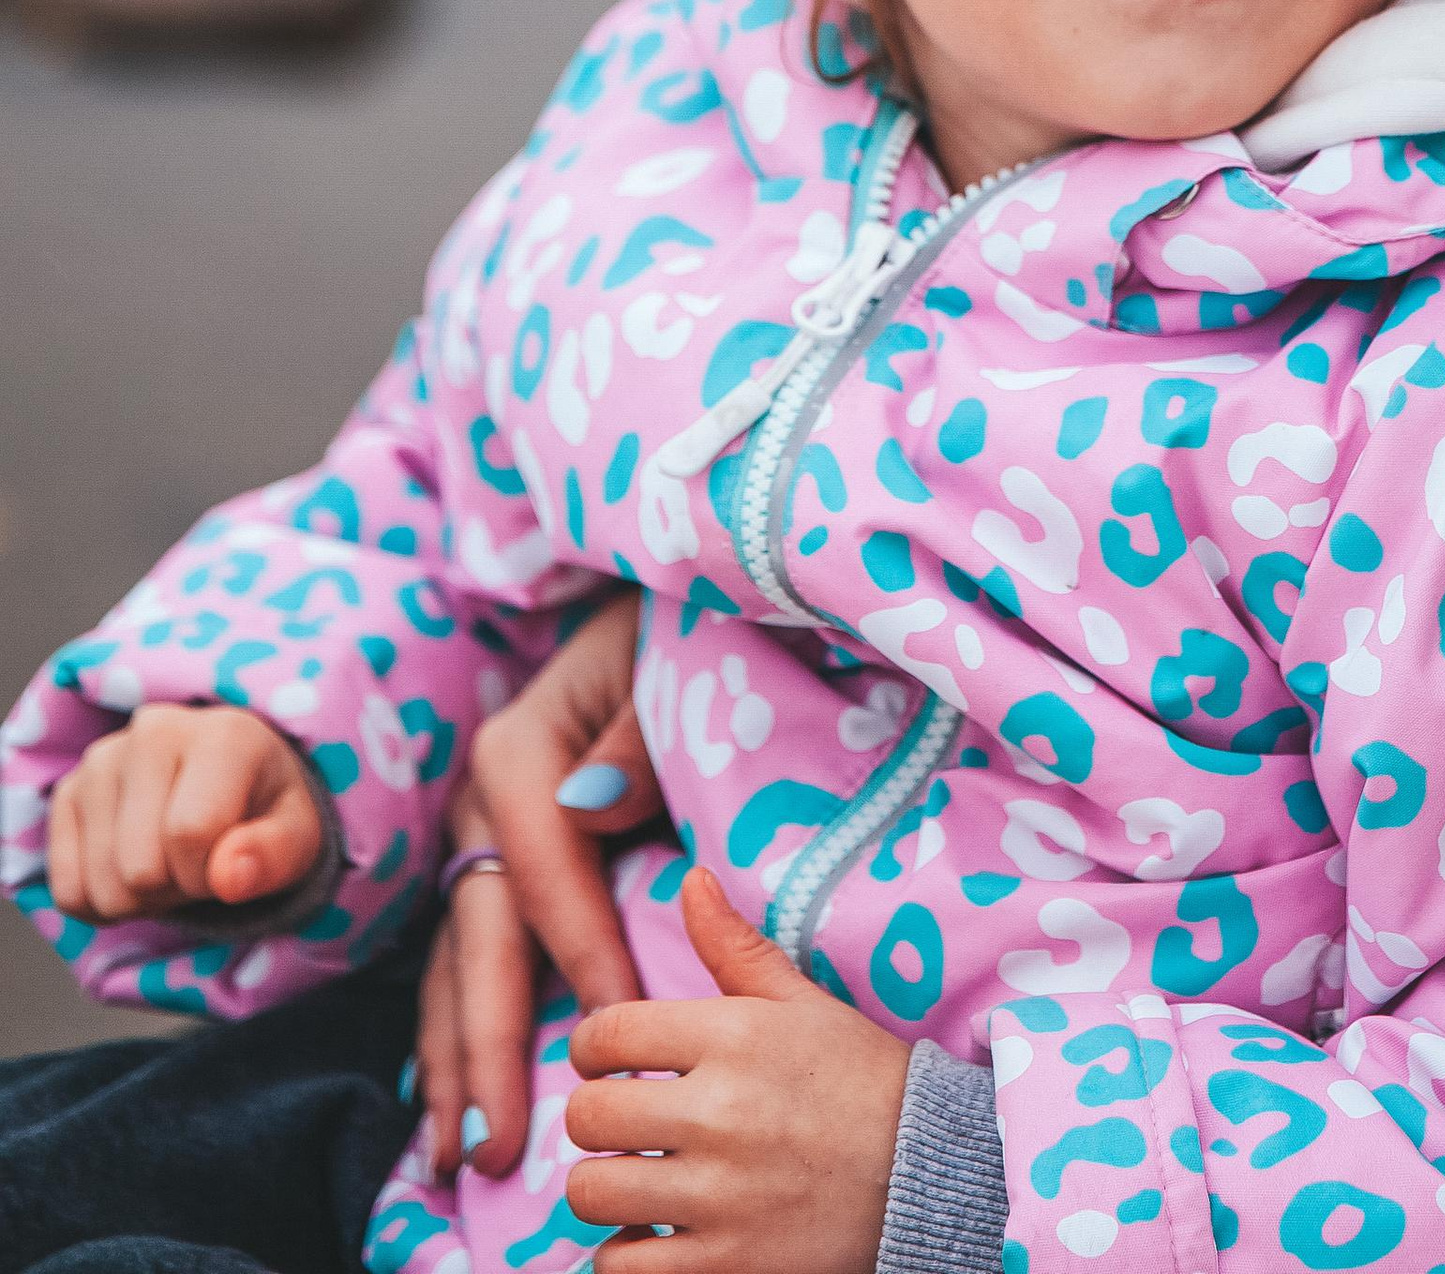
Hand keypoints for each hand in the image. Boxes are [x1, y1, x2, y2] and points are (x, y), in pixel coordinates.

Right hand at [47, 701, 325, 923]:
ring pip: (103, 887)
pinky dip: (102, 903)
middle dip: (175, 889)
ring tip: (171, 859)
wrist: (233, 785)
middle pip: (140, 870)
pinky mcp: (67, 792)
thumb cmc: (268, 811)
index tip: (232, 858)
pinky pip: (68, 892)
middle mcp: (153, 731)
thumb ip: (273, 855)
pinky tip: (133, 866)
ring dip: (141, 899)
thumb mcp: (297, 835)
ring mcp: (102, 760)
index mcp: (222, 733)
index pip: (191, 832)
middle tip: (200, 861)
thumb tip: (228, 877)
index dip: (213, 873)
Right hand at [414, 593, 661, 1185]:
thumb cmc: (665, 645)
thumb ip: (632, 737)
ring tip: (462, 1152)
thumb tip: (591, 803)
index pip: (547, 868)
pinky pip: (467, 960)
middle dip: (484, 1045)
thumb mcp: (659, 666)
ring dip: (456, 1060)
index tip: (611, 1026)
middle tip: (498, 1145)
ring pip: (457, 963)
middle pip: (482, 935)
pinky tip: (450, 1098)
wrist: (642, 621)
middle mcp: (481, 804)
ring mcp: (475, 841)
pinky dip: (457, 1030)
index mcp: (519, 751)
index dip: (580, 947)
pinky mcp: (488, 870)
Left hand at [565, 866, 912, 1273]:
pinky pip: (623, 1267)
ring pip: (591, 1193)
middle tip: (623, 1125)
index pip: (607, 1033)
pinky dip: (625, 1255)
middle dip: (594, 1117)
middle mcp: (721, 1112)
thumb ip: (734, 945)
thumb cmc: (856, 1076)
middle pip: (586, 1116)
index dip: (592, 1047)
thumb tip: (690, 878)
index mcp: (734, 1036)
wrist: (925, 1172)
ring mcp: (721, 1196)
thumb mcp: (801, 1001)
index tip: (610, 1063)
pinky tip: (655, 1232)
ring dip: (604, 1188)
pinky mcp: (726, 1264)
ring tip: (634, 1180)